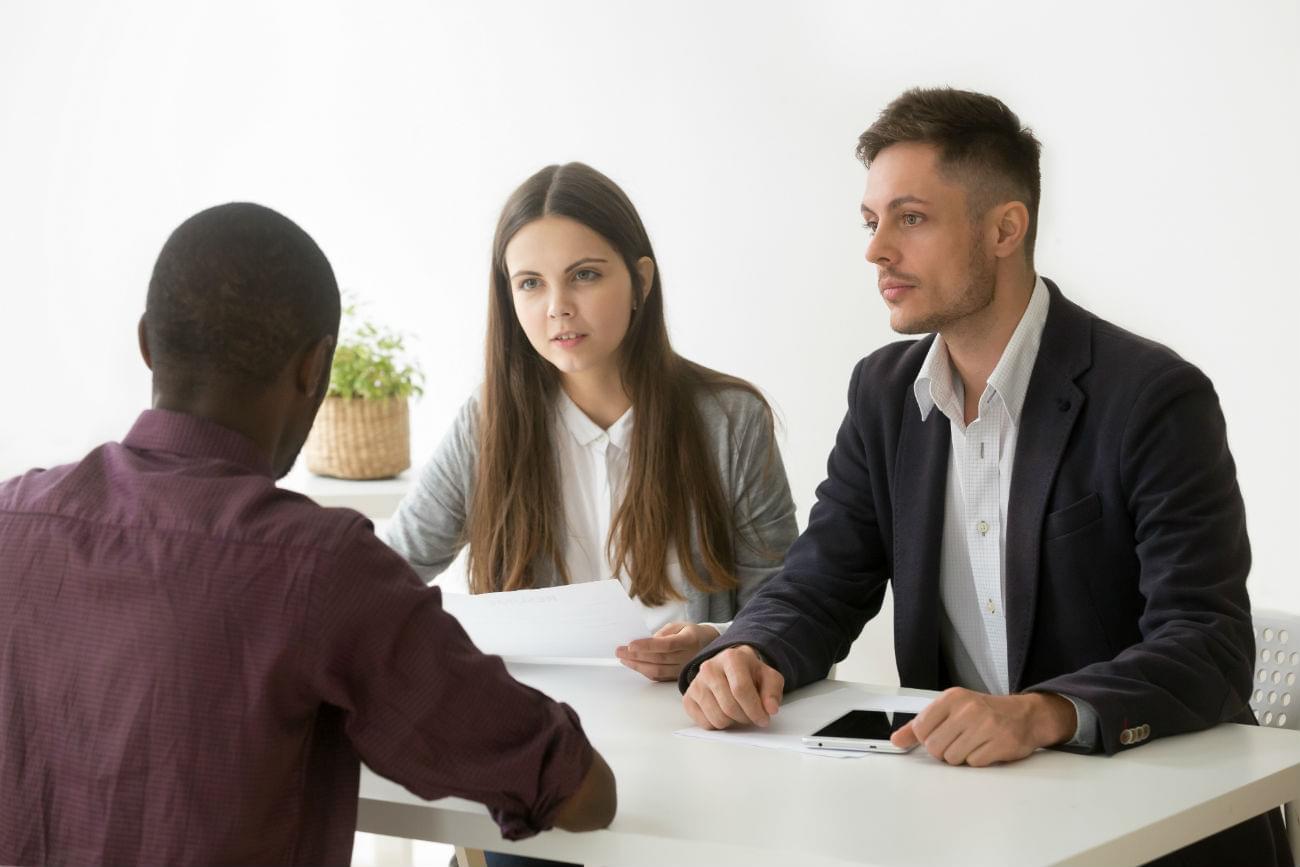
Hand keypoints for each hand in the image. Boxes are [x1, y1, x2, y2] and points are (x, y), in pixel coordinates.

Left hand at [616, 622, 719, 680]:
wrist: (708, 646)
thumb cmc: (691, 633)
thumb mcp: (679, 625)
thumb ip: (663, 633)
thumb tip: (646, 642)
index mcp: (689, 640)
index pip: (666, 645)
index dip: (647, 646)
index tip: (631, 644)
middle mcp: (687, 657)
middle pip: (658, 659)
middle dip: (636, 655)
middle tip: (619, 651)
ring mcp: (683, 669)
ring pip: (657, 670)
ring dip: (637, 665)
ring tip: (623, 659)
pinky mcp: (677, 677)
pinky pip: (659, 677)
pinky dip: (644, 671)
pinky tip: (634, 665)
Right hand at [682, 644, 783, 728]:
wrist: (729, 667)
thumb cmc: (750, 674)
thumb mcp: (768, 677)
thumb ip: (773, 692)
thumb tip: (771, 709)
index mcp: (731, 658)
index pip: (741, 690)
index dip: (755, 710)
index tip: (764, 719)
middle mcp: (709, 668)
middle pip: (729, 707)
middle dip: (745, 718)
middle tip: (752, 716)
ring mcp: (696, 683)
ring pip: (717, 718)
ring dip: (733, 722)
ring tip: (738, 712)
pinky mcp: (688, 698)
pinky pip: (705, 724)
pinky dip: (718, 725)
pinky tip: (724, 712)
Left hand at [890, 688, 1075, 766]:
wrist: (1025, 715)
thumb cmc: (984, 712)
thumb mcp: (951, 709)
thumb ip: (921, 724)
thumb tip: (897, 740)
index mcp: (952, 698)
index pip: (920, 728)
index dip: (926, 738)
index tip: (936, 735)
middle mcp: (968, 709)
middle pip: (934, 747)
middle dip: (943, 750)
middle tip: (958, 740)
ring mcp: (985, 726)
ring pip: (952, 758)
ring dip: (960, 756)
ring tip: (972, 743)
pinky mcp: (1000, 744)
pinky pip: (973, 764)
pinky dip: (977, 760)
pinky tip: (985, 748)